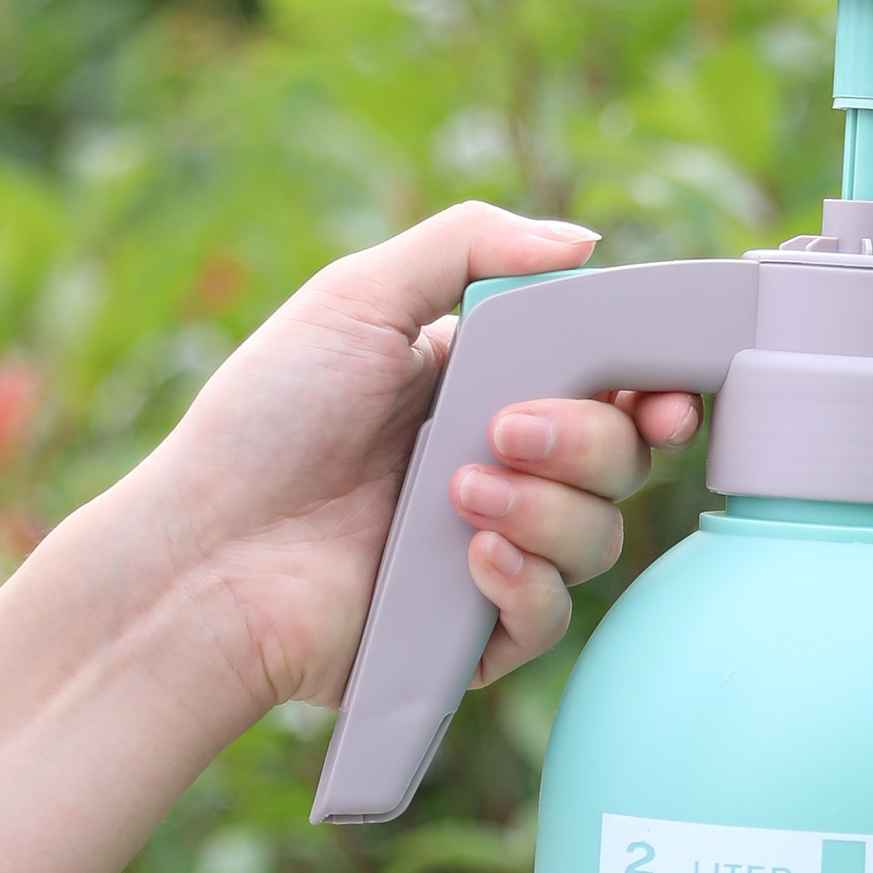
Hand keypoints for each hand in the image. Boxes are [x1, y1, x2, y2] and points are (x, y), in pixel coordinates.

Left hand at [129, 201, 699, 713]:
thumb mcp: (358, 296)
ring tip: (458, 498)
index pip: (610, 387)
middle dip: (588, 442)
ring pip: (599, 539)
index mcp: (490, 386)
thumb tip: (584, 242)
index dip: (655, 390)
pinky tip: (473, 558)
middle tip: (509, 432)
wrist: (208, 548)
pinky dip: (527, 584)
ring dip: (548, 512)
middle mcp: (505, 468)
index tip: (664, 396)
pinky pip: (554, 616)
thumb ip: (470, 246)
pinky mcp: (477, 631)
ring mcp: (496, 550)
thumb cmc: (267, 417)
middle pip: (622, 459)